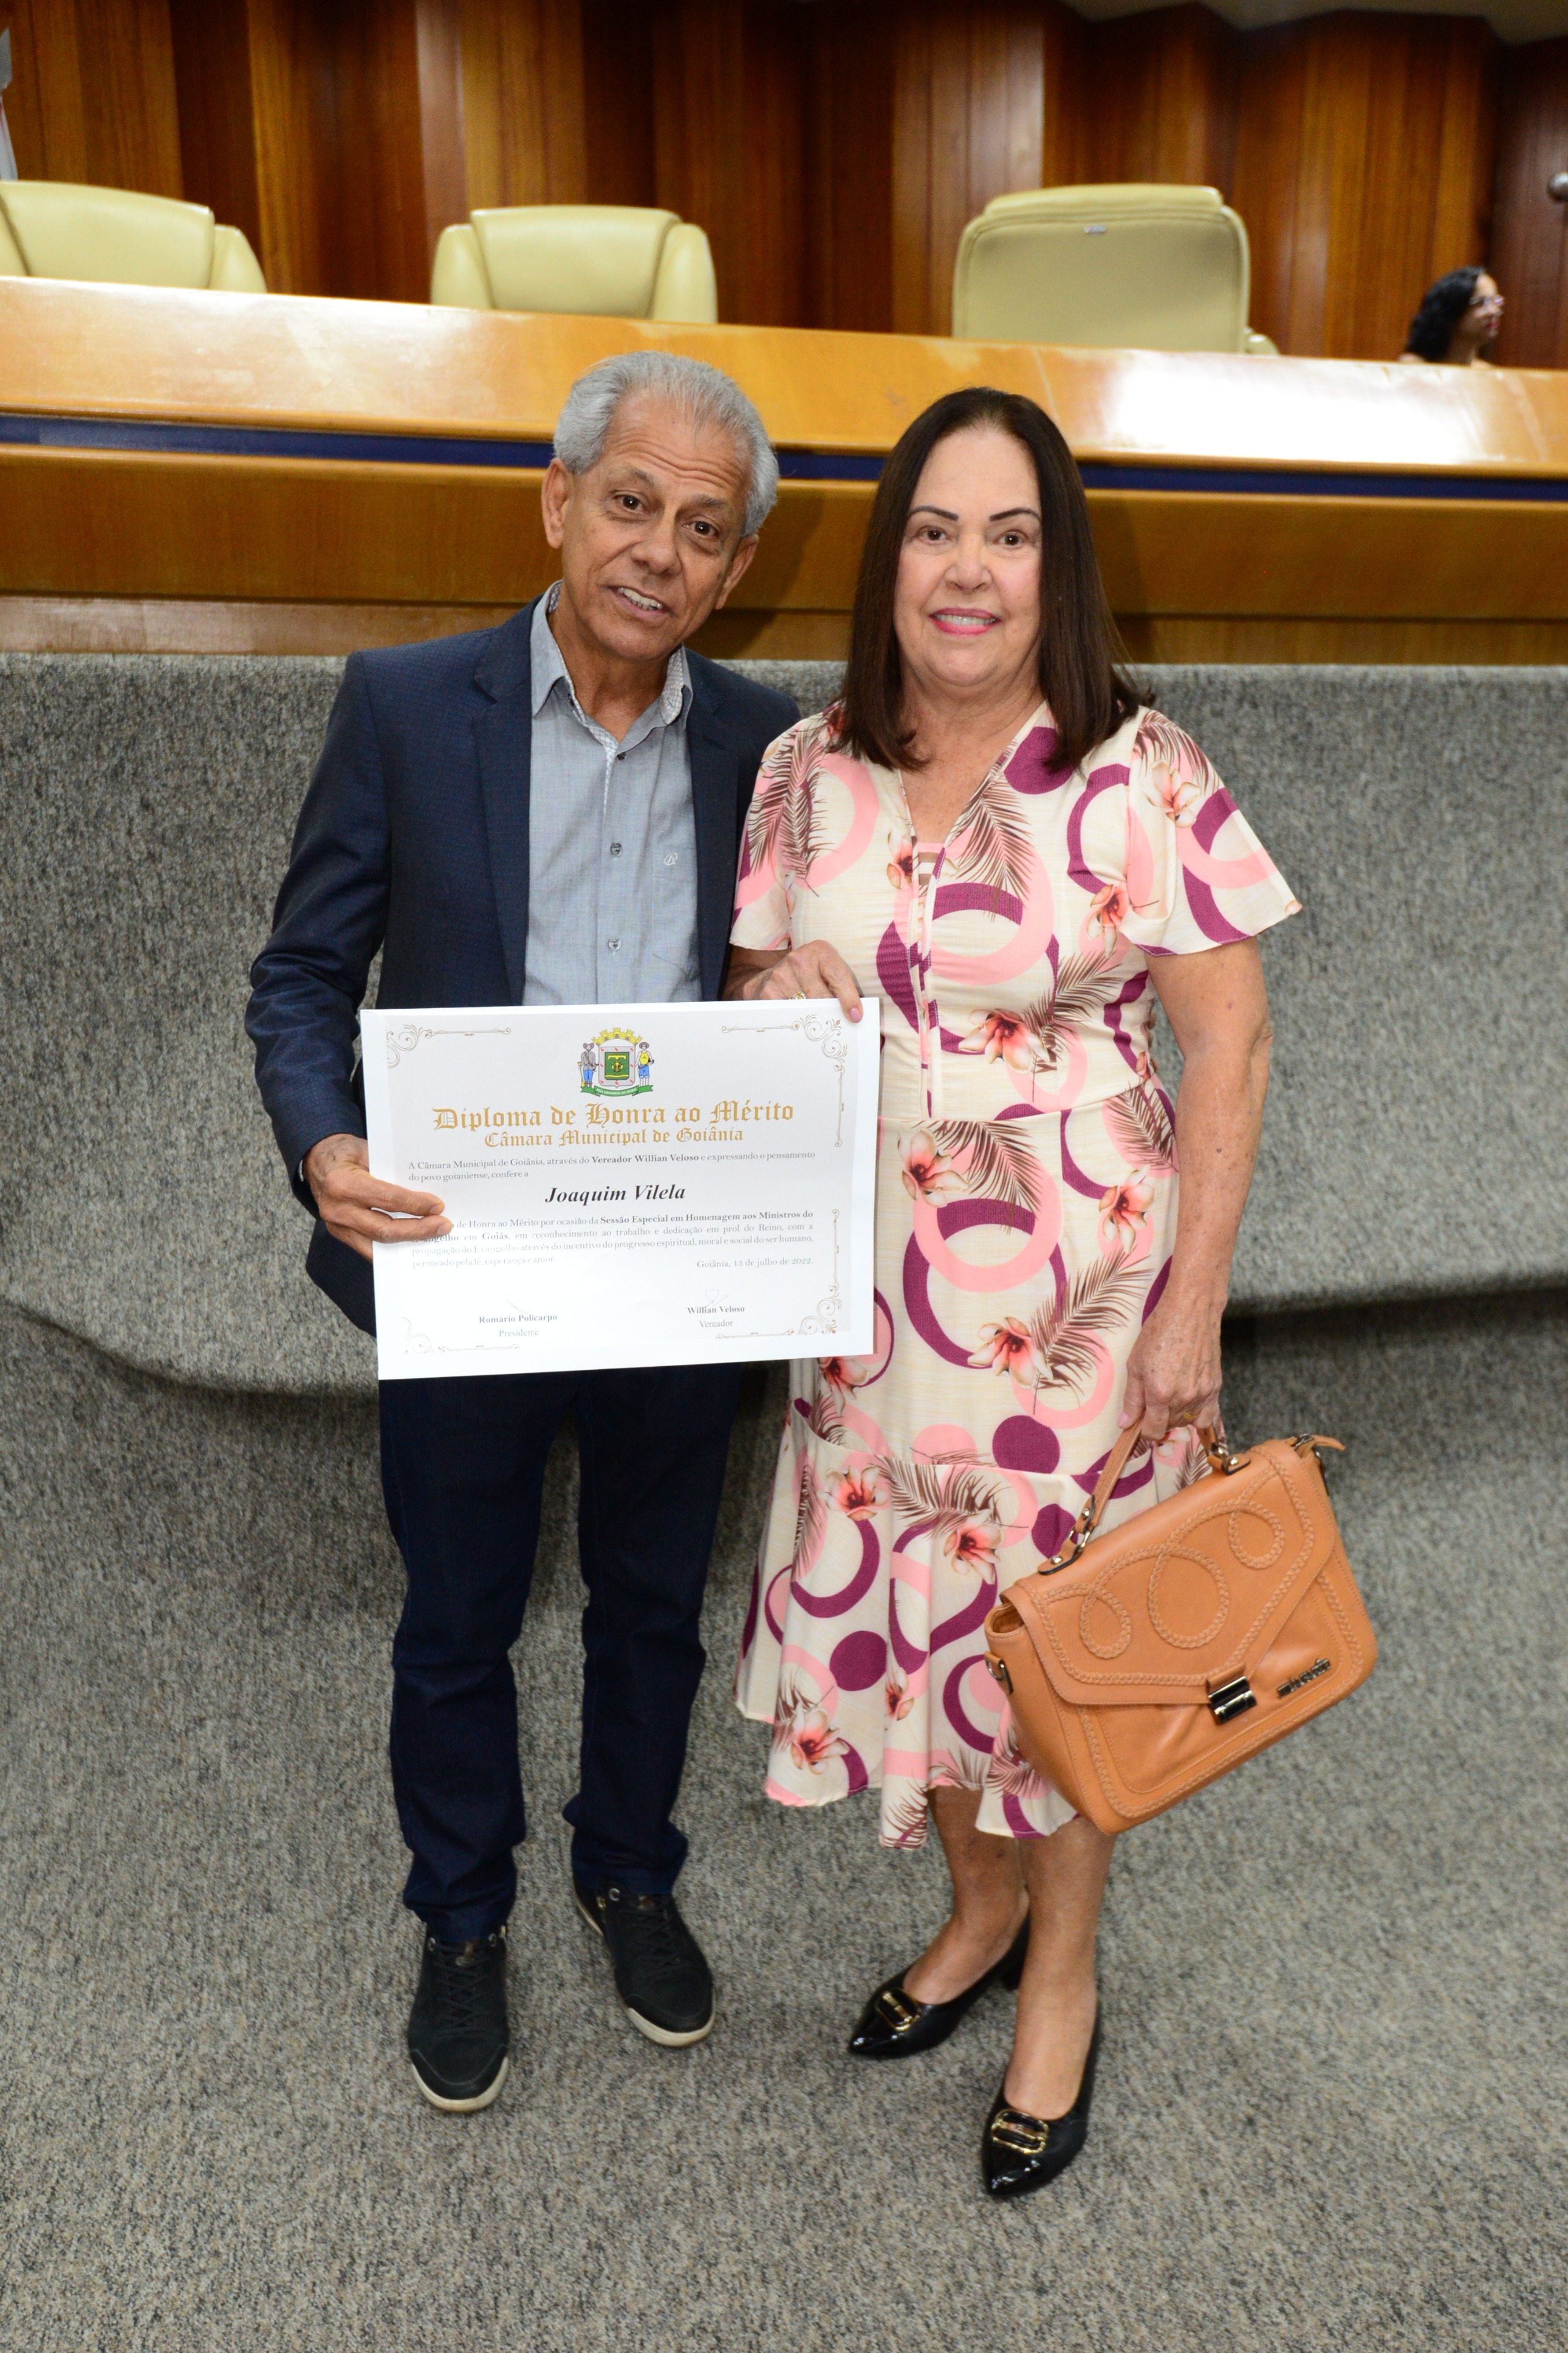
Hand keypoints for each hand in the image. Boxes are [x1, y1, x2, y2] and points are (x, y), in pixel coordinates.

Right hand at [303, 1133, 450, 1263]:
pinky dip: (393, 1247)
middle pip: (384, 1229)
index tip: (438, 1206)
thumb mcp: (368, 1151)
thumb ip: (392, 1171)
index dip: (415, 1205)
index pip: (387, 1199)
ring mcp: (336, 1226)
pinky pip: (370, 1247)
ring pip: (378, 1243)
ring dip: (408, 1242)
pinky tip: (413, 1242)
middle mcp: (337, 1209)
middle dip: (418, 1230)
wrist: (317, 1161)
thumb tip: (425, 1190)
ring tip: (433, 1236)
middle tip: (443, 1226)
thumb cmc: (346, 1152)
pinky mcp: (340, 1234)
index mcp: (343, 1184)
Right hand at [733, 940, 862, 1020]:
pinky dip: (798, 1023)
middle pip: (821, 996)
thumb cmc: (811, 975)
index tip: (855, 1016)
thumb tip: (855, 1014)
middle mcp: (799, 960)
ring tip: (820, 1024)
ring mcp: (781, 975)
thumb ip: (840, 985)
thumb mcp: (827, 970)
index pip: (838, 975)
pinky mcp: (769, 992)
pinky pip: (789, 1015)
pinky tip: (802, 1023)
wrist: (774, 975)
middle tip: (838, 1026)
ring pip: (805, 1008)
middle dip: (832, 1013)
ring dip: (815, 1019)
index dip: (848, 997)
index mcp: (820, 951)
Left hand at [1119, 1294, 1222, 1443]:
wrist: (1190, 1312)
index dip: (1144, 1431)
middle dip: (1158, 1419)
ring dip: (1176, 1416)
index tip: (1140, 1422)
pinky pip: (1208, 1417)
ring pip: (1187, 1422)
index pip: (1153, 1431)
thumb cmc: (1159, 1332)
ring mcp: (1202, 1394)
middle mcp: (1183, 1398)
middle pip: (1169, 1427)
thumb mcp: (1135, 1364)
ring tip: (1170, 1395)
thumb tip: (1125, 1423)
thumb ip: (1132, 1398)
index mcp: (1160, 1393)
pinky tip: (1188, 1402)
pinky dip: (1196, 1415)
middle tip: (1153, 1399)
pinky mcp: (1216, 1388)